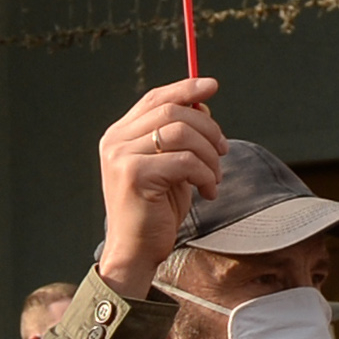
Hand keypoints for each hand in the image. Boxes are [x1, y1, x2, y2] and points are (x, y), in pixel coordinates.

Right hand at [95, 79, 228, 298]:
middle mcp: (115, 141)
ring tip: (214, 178)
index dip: (185, 88)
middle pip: (172, 111)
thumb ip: (180, 137)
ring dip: (209, 155)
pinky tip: (207, 192)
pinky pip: (185, 161)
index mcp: (119, 135)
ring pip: (181, 133)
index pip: (155, 99)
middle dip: (207, 127)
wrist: (135, 252)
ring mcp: (122, 157)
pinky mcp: (135, 175)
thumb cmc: (155, 212)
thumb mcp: (169, 167)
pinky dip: (205, 175)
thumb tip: (203, 104)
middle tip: (223, 151)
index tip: (211, 86)